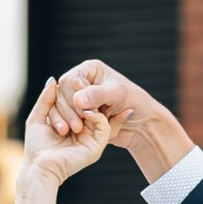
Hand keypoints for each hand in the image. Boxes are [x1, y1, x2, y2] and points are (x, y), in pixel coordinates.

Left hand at [20, 74, 109, 187]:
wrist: (39, 166)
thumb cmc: (37, 146)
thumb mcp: (38, 117)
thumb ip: (46, 99)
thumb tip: (54, 80)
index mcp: (73, 125)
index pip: (81, 104)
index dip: (78, 91)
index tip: (76, 76)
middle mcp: (85, 131)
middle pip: (92, 107)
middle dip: (88, 92)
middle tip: (82, 78)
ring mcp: (92, 139)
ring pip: (100, 115)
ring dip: (92, 103)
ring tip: (83, 92)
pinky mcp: (96, 147)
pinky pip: (104, 127)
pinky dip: (97, 116)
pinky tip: (86, 111)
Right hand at [59, 59, 189, 184]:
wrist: (142, 124)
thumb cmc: (135, 103)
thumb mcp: (117, 95)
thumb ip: (97, 95)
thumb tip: (77, 99)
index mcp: (89, 70)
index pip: (68, 81)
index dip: (70, 98)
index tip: (81, 112)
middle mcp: (81, 82)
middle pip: (60, 95)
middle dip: (68, 111)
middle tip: (77, 126)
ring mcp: (79, 99)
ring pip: (60, 108)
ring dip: (66, 119)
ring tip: (77, 130)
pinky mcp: (78, 114)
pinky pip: (65, 119)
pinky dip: (67, 126)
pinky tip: (71, 133)